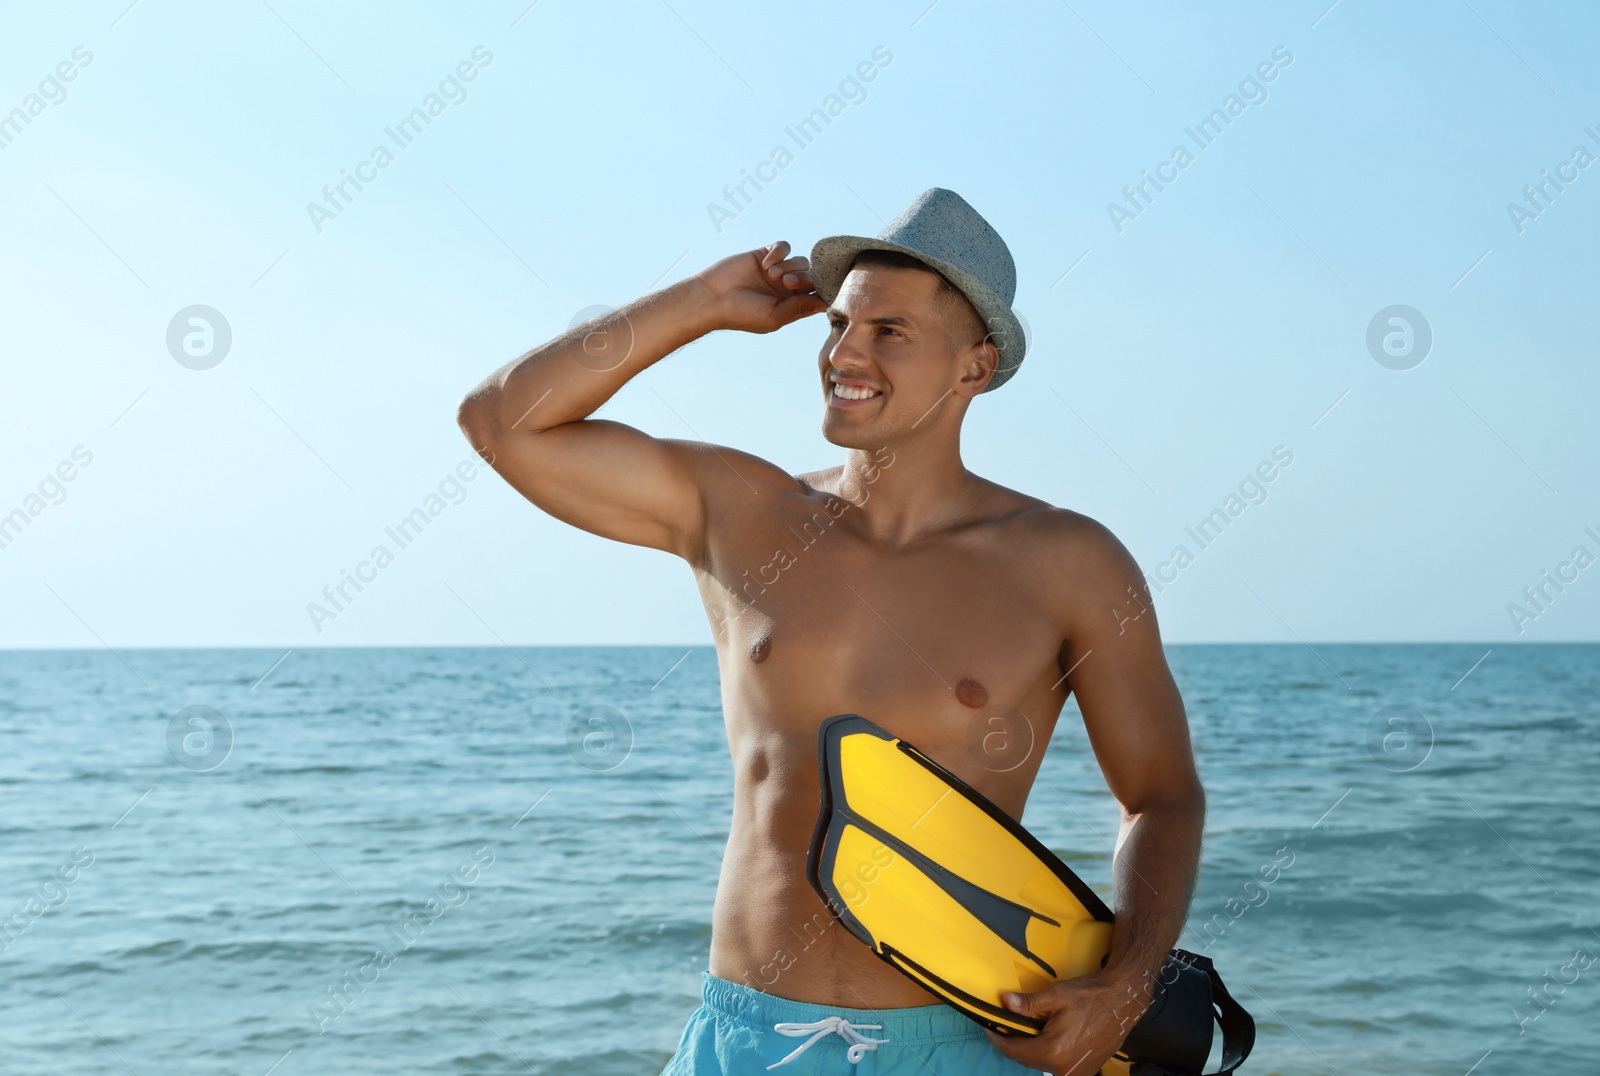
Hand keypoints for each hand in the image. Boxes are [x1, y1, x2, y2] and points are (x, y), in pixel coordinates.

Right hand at [693, 241, 826, 333]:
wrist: (713, 297)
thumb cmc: (742, 313)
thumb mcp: (774, 317)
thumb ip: (799, 308)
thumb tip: (824, 303)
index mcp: (792, 306)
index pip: (818, 296)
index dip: (823, 291)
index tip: (818, 290)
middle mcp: (788, 288)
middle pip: (813, 277)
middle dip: (804, 278)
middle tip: (788, 283)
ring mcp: (778, 271)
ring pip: (801, 261)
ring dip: (790, 266)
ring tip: (771, 275)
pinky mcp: (766, 255)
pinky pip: (784, 247)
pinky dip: (780, 252)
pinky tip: (766, 263)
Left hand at [984, 971, 1145, 1075]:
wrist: (1122, 1002)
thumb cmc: (1090, 996)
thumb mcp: (1056, 996)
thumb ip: (1029, 1003)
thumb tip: (1005, 1002)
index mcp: (1053, 1050)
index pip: (1014, 1050)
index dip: (999, 1039)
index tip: (990, 1029)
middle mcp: (1063, 1068)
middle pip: (1026, 1059)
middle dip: (1014, 1044)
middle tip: (1008, 1026)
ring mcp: (1075, 1073)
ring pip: (1040, 1063)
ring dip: (1031, 1050)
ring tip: (1029, 1031)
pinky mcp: (1084, 1071)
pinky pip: (1056, 1067)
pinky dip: (1047, 1055)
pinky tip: (1048, 1039)